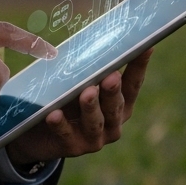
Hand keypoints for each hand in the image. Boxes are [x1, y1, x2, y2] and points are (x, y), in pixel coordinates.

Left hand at [6, 48, 152, 165]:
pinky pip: (66, 134)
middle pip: (116, 105)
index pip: (133, 84)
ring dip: (91, 107)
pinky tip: (54, 114)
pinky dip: (61, 125)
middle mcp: (113, 124)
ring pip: (95, 122)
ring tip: (88, 92)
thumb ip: (88, 69)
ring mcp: (94, 138)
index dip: (139, 67)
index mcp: (121, 105)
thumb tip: (93, 36)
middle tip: (111, 77)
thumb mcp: (79, 84)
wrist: (39, 136)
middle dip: (113, 91)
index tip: (145, 47)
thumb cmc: (66, 101)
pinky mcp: (72, 148)